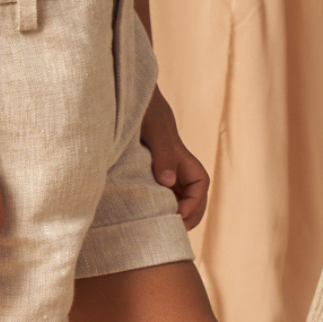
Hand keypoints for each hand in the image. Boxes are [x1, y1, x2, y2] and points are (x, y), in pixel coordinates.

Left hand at [140, 89, 208, 228]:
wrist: (122, 90)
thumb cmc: (141, 105)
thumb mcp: (153, 128)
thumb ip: (163, 154)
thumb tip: (168, 182)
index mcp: (179, 154)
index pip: (200, 183)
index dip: (194, 202)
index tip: (177, 213)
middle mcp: (172, 162)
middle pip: (191, 194)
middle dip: (188, 214)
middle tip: (172, 231)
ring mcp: (157, 165)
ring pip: (173, 193)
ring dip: (170, 210)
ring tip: (157, 227)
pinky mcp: (141, 166)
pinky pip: (154, 189)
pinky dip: (153, 203)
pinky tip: (139, 212)